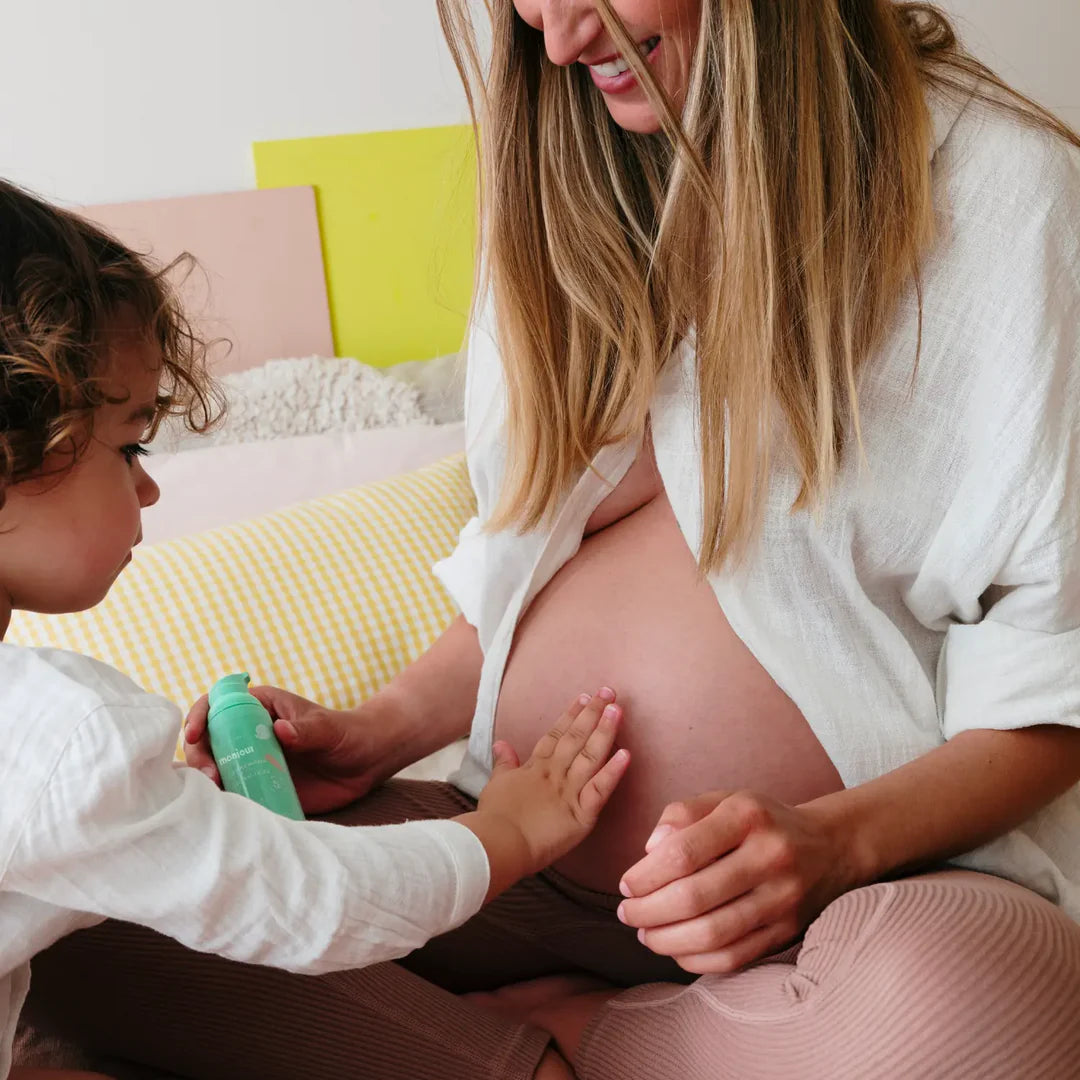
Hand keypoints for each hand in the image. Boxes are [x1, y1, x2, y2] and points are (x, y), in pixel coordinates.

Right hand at [183, 685, 405, 813]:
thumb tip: (280, 731)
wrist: (365, 762)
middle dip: (199, 756)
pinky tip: (225, 811)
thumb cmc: (346, 734)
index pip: (216, 705)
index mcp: (259, 707)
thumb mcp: (328, 728)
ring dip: (207, 782)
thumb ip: (306, 729)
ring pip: (215, 769)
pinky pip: (233, 794)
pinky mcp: (259, 787)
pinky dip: (224, 802)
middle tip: (211, 775)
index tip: (194, 735)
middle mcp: (248, 733)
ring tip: (218, 792)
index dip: (198, 717)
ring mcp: (251, 761)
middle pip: (206, 741)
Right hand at [462, 690, 629, 896]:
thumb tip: (501, 743)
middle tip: (608, 692)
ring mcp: (568, 791)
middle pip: (576, 738)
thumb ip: (504, 763)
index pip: (555, 735)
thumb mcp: (496, 784)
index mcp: (536, 768)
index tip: (584, 696)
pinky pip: (599, 790)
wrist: (496, 844)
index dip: (571, 715)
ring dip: (605, 732)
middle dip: (592, 713)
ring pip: (590, 756)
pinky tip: (626, 755)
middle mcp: (555, 774)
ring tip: (617, 710)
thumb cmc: (495, 818)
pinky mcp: (580, 814)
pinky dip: (613, 772)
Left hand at [617, 791, 852, 973]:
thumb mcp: (724, 800)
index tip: (626, 885)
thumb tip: (649, 850)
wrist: (831, 846)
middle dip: (649, 911)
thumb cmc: (761, 822)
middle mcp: (769, 856)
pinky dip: (698, 960)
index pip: (683, 852)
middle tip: (627, 913)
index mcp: (746, 816)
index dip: (646, 875)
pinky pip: (735, 957)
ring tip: (645, 934)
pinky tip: (676, 951)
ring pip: (714, 933)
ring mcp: (782, 898)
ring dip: (668, 940)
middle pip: (694, 897)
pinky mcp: (788, 931)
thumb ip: (682, 814)